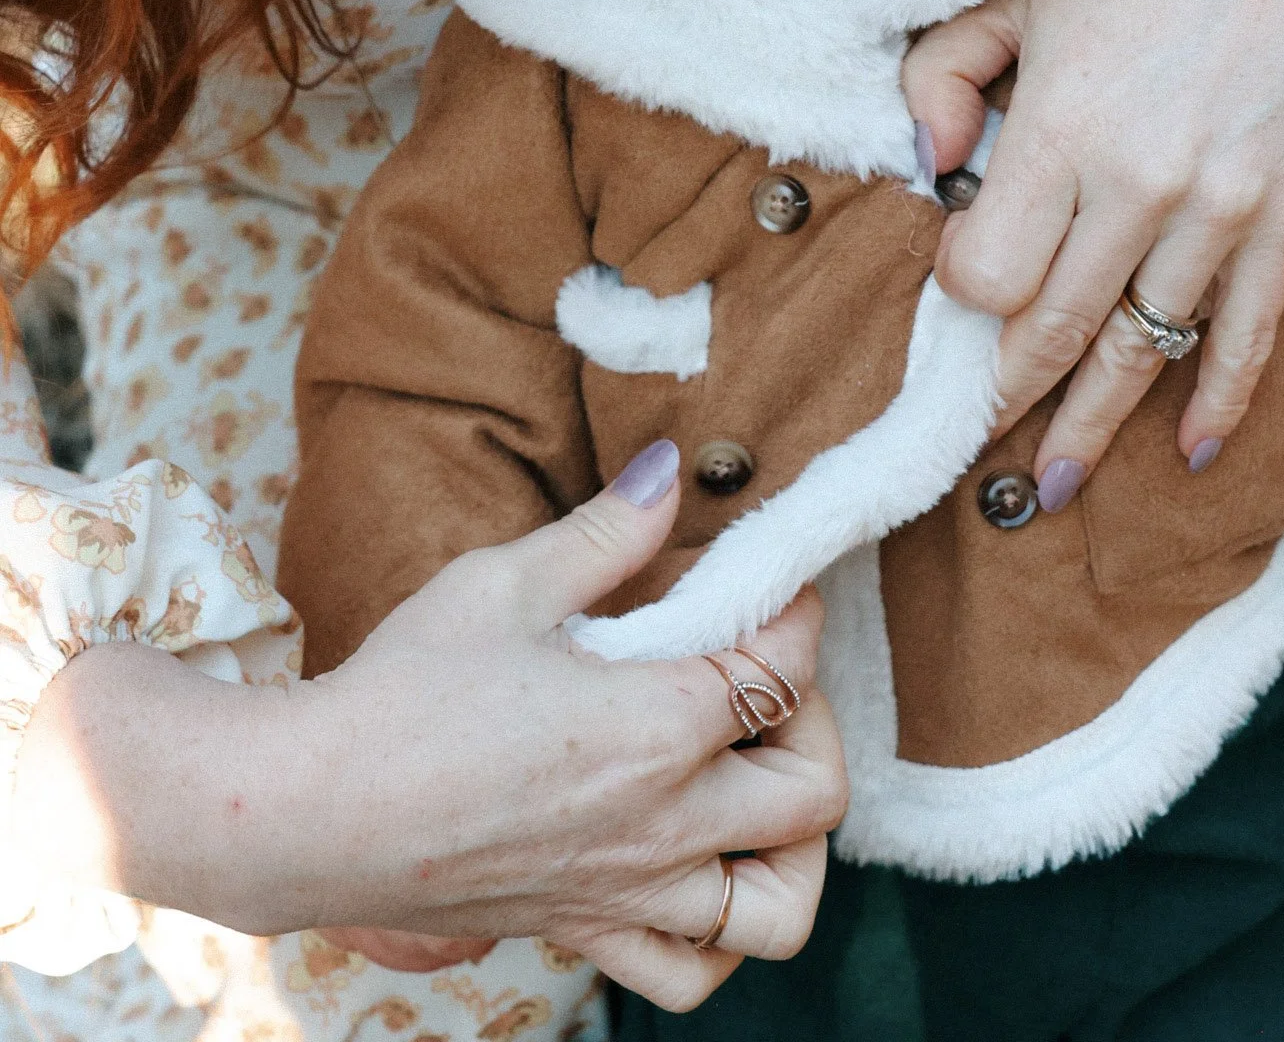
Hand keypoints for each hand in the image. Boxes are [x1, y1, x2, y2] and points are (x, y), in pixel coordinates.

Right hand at [16, 443, 845, 1012]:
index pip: (784, 668)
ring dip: (793, 846)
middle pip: (816, 790)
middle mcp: (664, 824)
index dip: (792, 612)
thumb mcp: (505, 583)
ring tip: (751, 784)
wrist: (308, 812)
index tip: (764, 583)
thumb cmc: (403, 690)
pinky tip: (691, 868)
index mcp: (657, 727)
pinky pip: (691, 974)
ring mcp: (629, 892)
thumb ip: (605, 532)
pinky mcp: (583, 930)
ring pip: (779, 910)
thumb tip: (672, 468)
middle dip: (814, 720)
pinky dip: (718, 935)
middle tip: (759, 675)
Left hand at [902, 0, 1283, 503]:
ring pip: (1143, 349)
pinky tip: (1187, 451)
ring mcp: (1219, 209)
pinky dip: (1216, 398)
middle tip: (971, 460)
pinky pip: (1246, 331)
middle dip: (1007, 399)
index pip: (986, 273)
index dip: (957, 301)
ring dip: (1094, 422)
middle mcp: (1138, 186)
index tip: (948, 304)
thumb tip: (925, 167)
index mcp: (1061, 129)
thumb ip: (943, 72)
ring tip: (1053, 483)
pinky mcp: (1281, 214)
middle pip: (1055, 331)